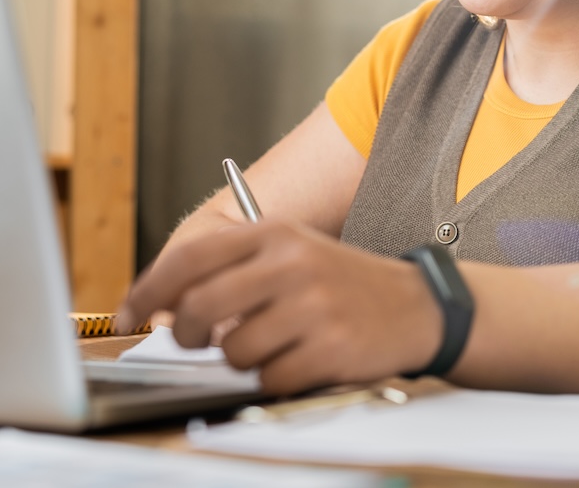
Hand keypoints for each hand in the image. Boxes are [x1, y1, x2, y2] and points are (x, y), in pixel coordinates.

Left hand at [116, 221, 442, 393]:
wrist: (417, 305)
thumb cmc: (342, 283)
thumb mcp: (293, 252)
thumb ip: (234, 267)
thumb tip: (163, 304)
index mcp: (277, 233)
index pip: (190, 259)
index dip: (148, 291)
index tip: (129, 315)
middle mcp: (293, 263)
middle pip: (199, 307)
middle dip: (184, 334)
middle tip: (193, 341)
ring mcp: (313, 305)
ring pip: (233, 351)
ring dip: (241, 359)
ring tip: (273, 345)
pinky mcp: (330, 347)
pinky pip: (270, 378)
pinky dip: (276, 378)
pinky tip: (301, 359)